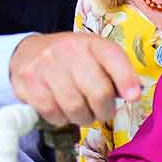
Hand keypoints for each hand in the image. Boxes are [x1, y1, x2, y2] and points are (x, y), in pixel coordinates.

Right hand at [8, 32, 140, 127]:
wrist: (28, 53)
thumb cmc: (71, 60)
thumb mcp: (95, 58)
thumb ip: (116, 74)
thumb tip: (134, 94)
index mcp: (92, 43)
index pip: (113, 58)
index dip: (126, 79)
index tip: (133, 96)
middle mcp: (69, 50)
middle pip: (98, 92)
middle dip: (104, 111)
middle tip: (101, 112)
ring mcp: (46, 65)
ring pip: (75, 107)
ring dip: (82, 117)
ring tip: (81, 111)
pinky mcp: (28, 82)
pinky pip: (53, 113)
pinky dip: (61, 118)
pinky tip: (61, 110)